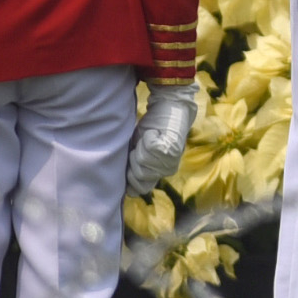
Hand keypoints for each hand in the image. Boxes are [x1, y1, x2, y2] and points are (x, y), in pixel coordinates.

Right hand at [124, 79, 201, 196]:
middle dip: (133, 160)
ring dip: (140, 148)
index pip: (138, 190)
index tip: (130, 160)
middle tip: (140, 146)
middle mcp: (166, 171)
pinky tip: (154, 133)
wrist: (168, 107)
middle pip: (139, 176)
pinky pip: (150, 148)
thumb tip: (124, 187)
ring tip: (148, 139)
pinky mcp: (173, 148)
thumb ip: (130, 167)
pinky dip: (148, 138)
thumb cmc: (149, 129)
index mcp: (156, 173)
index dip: (129, 179)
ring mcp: (171, 161)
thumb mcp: (136, 150)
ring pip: (143, 162)